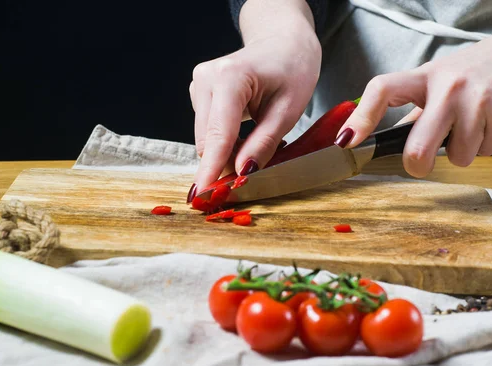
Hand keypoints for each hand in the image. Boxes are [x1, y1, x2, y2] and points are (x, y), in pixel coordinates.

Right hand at [188, 0, 320, 198]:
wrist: (284, 42)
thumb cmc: (293, 69)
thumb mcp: (287, 112)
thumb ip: (263, 144)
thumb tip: (242, 175)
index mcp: (229, 78)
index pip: (217, 135)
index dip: (211, 169)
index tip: (202, 196)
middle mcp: (205, 79)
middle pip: (207, 141)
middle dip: (226, 164)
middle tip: (255, 175)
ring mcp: (198, 85)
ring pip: (205, 139)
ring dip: (228, 153)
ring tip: (258, 144)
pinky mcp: (199, 93)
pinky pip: (208, 131)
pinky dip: (226, 142)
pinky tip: (247, 135)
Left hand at [334, 3, 491, 177]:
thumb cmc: (485, 67)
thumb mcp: (445, 78)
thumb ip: (420, 108)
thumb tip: (395, 138)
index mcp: (426, 75)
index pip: (382, 90)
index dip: (360, 118)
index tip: (347, 141)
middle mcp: (448, 85)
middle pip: (417, 147)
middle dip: (417, 165)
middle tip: (421, 164)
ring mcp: (476, 99)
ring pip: (458, 156)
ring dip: (465, 150)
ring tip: (476, 123)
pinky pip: (485, 151)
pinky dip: (488, 145)